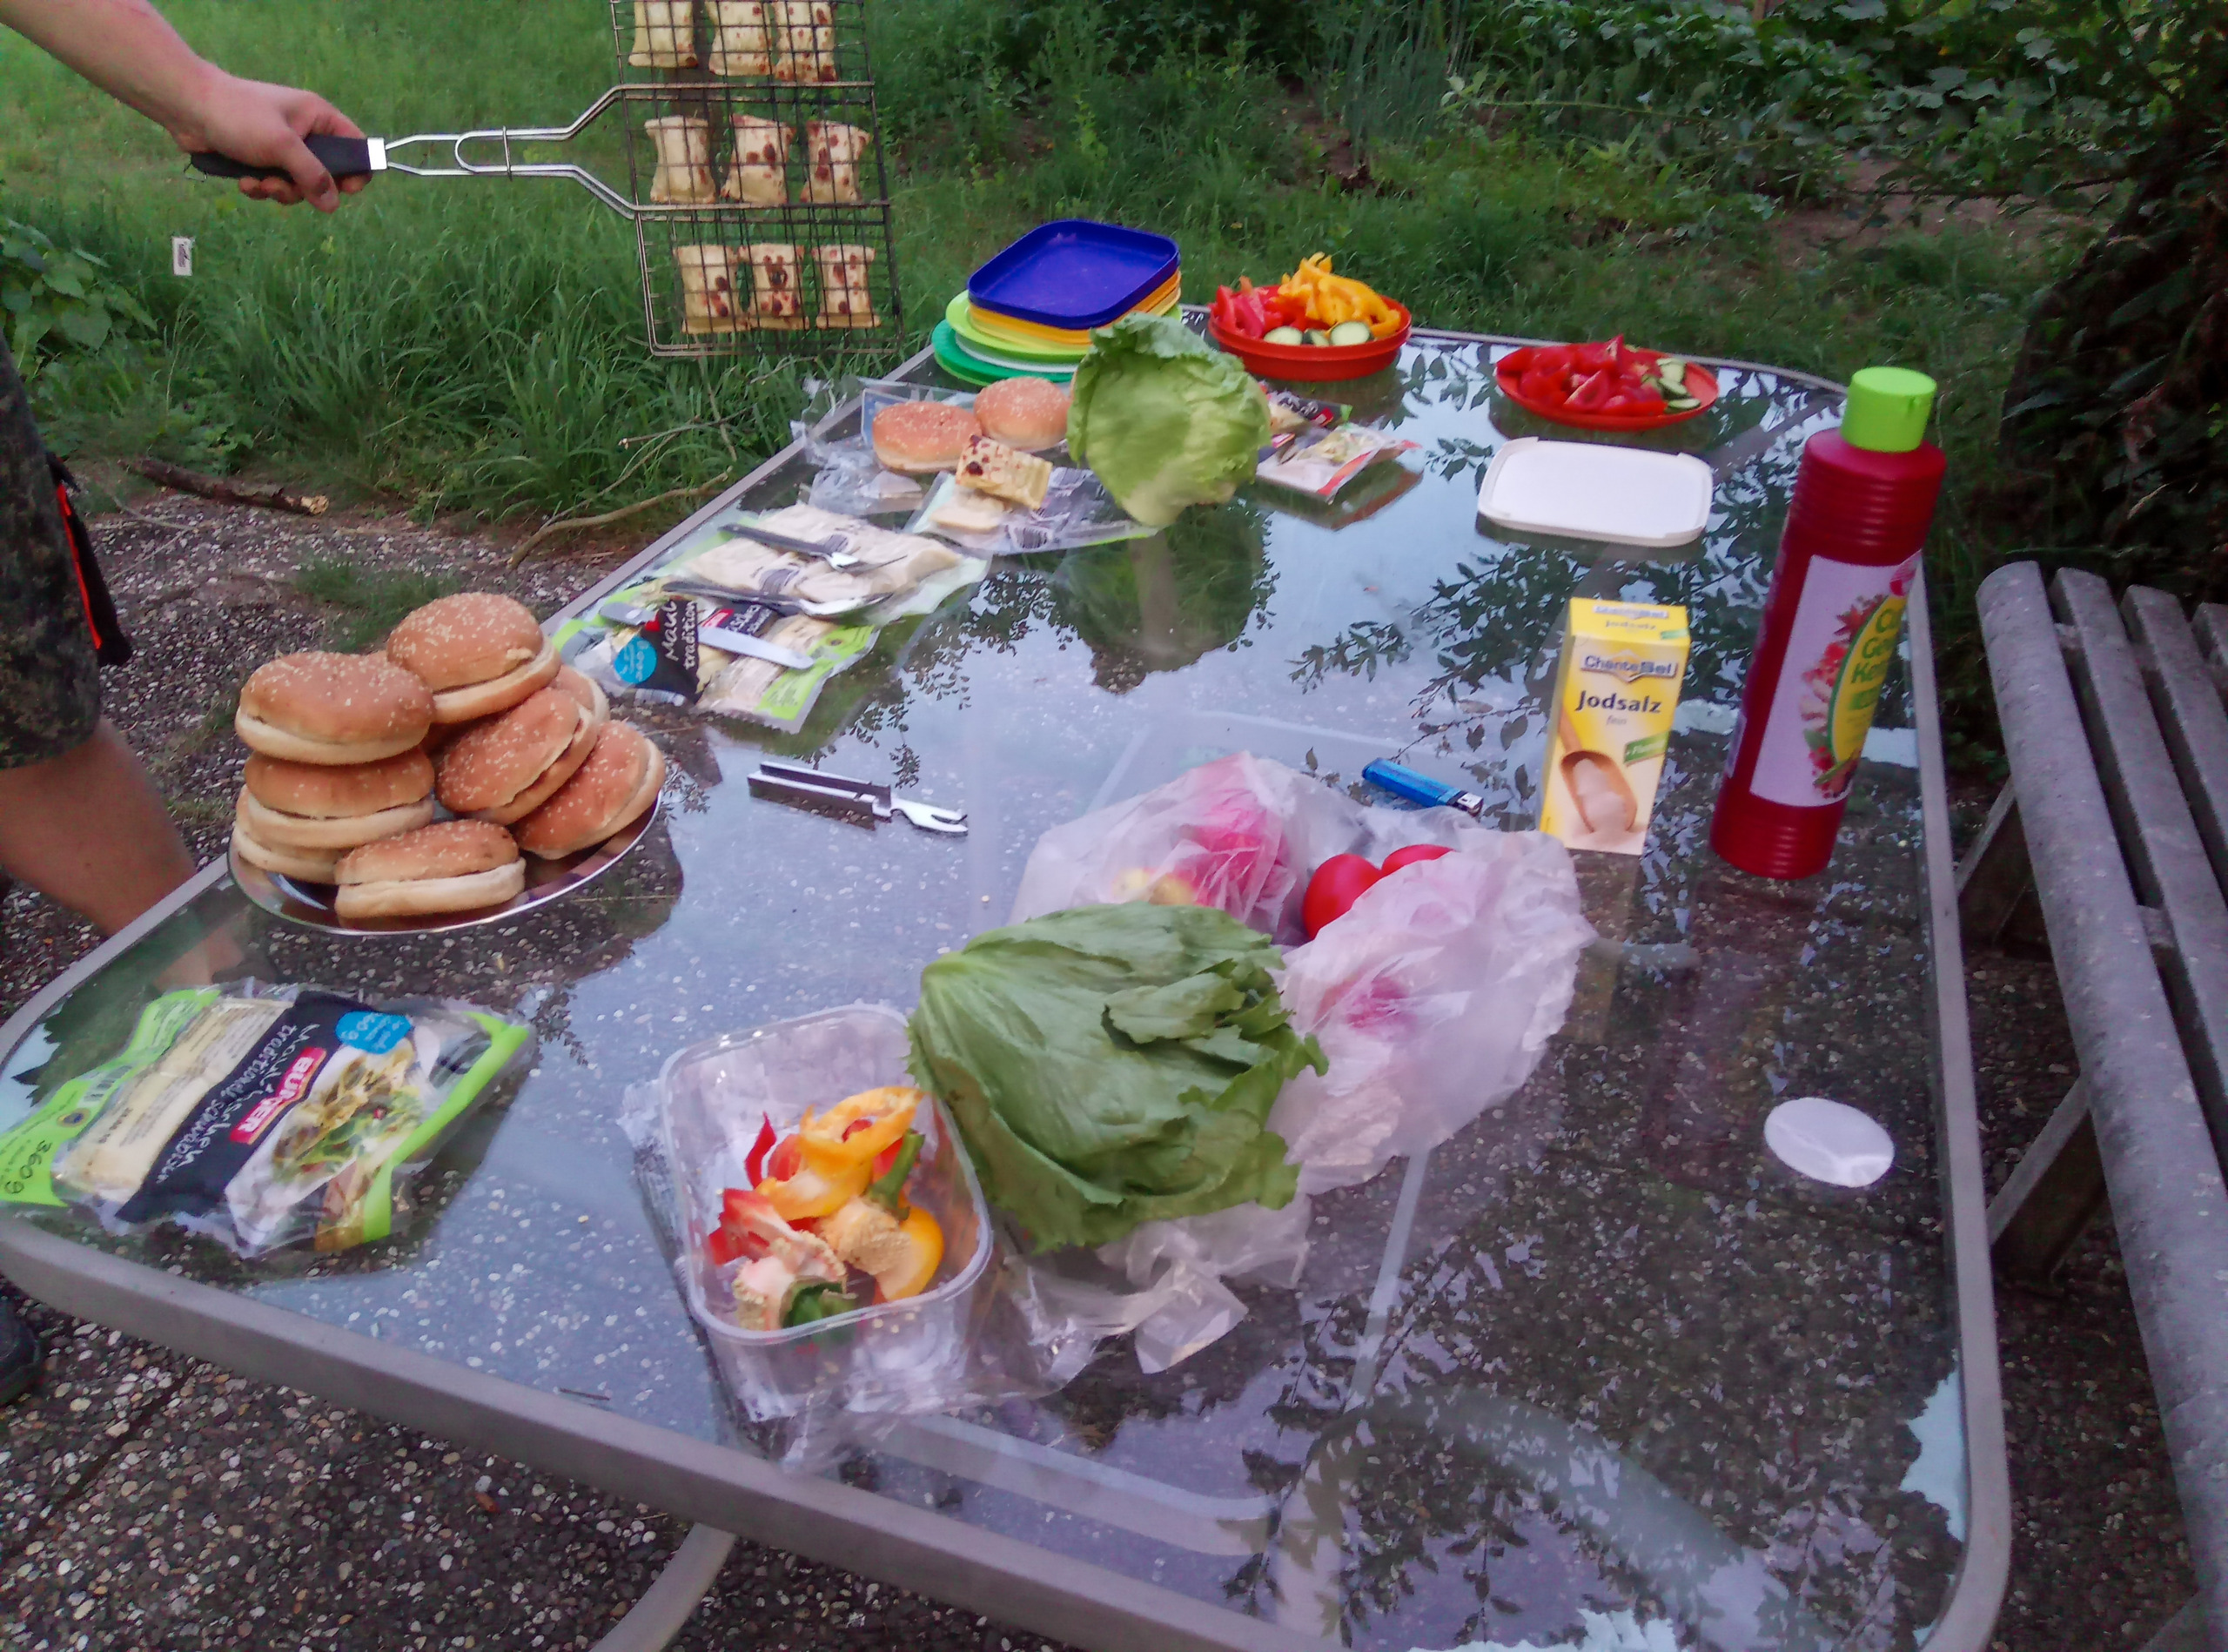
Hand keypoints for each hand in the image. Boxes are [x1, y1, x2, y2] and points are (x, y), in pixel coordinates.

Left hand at [166, 70, 367, 210]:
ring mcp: (281, 148)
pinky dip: (261, 188)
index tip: (346, 190)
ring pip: (298, 185)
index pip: (354, 146)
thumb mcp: (282, 145)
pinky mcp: (260, 160)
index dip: (356, 170)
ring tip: (259, 184)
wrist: (187, 108)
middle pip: (326, 174)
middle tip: (286, 187)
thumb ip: (312, 175)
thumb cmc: (239, 116)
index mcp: (318, 118)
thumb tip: (333, 204)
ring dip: (279, 191)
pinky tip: (244, 182)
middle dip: (305, 188)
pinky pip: (274, 185)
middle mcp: (304, 133)